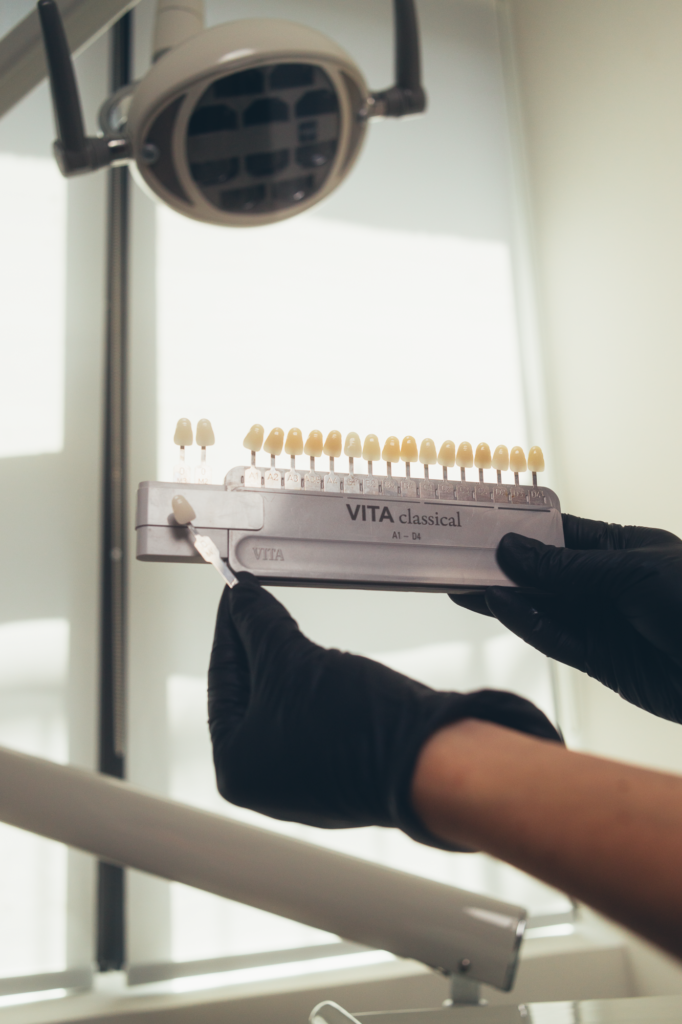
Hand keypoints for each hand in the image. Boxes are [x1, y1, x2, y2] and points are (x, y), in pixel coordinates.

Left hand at [208, 574, 560, 848]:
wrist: (428, 760)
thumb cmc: (356, 729)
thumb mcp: (293, 660)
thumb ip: (260, 625)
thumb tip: (242, 601)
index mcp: (234, 768)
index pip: (222, 681)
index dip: (230, 630)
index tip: (234, 598)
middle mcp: (264, 782)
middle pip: (251, 695)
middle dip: (258, 646)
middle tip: (255, 603)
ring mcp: (302, 780)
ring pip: (284, 705)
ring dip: (286, 664)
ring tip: (283, 624)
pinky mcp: (338, 772)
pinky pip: (312, 719)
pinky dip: (312, 687)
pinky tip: (316, 659)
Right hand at [451, 515, 681, 722]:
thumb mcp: (631, 572)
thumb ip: (567, 566)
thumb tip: (511, 550)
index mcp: (621, 548)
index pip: (559, 534)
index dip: (521, 529)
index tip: (481, 525)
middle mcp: (606, 584)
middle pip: (542, 572)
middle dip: (502, 566)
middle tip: (457, 559)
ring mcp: (600, 621)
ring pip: (539, 605)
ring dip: (502, 596)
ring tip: (460, 584)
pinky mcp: (598, 659)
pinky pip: (551, 636)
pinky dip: (523, 623)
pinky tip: (497, 607)